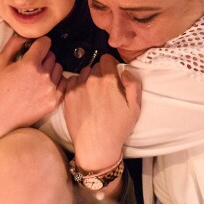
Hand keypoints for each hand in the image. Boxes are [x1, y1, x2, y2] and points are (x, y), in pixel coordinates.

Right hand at [0, 35, 64, 131]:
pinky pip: (63, 84)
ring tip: (37, 77)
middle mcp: (44, 76)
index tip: (35, 47)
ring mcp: (50, 90)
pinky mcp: (54, 102)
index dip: (39, 43)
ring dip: (51, 69)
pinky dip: (56, 82)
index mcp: (30, 65)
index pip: (45, 43)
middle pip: (52, 56)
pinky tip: (44, 86)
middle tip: (31, 65)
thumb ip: (14, 44)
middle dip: (43, 57)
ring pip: (59, 69)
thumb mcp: (0, 62)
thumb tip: (26, 36)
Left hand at [63, 55, 141, 170]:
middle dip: (101, 73)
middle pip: (95, 66)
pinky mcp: (67, 96)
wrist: (96, 145)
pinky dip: (76, 85)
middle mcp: (91, 80)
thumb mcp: (135, 108)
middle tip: (104, 88)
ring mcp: (77, 88)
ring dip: (88, 79)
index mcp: (109, 81)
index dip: (111, 65)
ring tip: (93, 94)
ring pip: (83, 73)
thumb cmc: (117, 128)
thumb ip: (133, 85)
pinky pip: (71, 82)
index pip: (107, 58)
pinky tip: (83, 97)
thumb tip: (125, 71)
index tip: (112, 74)